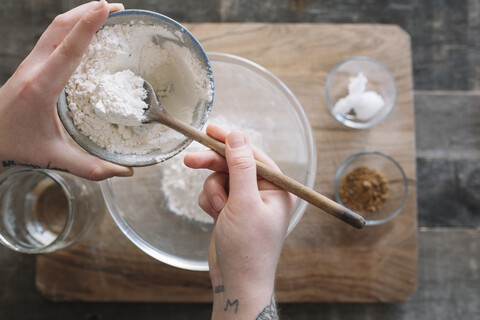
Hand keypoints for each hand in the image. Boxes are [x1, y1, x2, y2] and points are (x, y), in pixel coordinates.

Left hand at [0, 1, 131, 180]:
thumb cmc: (17, 146)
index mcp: (41, 87)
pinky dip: (70, 27)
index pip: (68, 49)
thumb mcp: (55, 158)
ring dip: (78, 15)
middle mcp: (34, 69)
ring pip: (54, 28)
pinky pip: (51, 37)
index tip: (107, 8)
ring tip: (104, 12)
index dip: (88, 26)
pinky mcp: (30, 66)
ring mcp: (29, 64)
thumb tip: (127, 173)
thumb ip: (92, 168)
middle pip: (59, 27)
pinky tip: (83, 32)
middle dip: (88, 11)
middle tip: (116, 7)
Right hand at [184, 124, 295, 318]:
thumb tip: (237, 136)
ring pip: (220, 179)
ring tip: (217, 210)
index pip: (252, 154)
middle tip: (189, 161)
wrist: (237, 282)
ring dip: (213, 192)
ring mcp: (246, 201)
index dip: (230, 142)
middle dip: (213, 166)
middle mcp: (263, 192)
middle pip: (234, 165)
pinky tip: (213, 216)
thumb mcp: (244, 202)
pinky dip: (210, 202)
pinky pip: (214, 194)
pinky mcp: (231, 210)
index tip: (210, 130)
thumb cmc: (248, 247)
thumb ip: (241, 167)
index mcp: (277, 188)